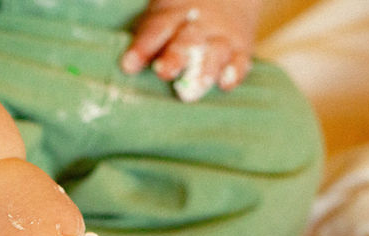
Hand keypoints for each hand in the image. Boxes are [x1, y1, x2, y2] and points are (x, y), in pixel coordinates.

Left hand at [120, 0, 259, 101]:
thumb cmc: (182, 16)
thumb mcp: (164, 15)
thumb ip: (149, 39)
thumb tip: (127, 68)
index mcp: (171, 15)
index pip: (156, 30)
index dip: (143, 47)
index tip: (129, 65)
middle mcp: (197, 26)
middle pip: (186, 40)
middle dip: (175, 57)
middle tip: (164, 72)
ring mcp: (221, 37)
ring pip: (215, 51)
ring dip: (205, 70)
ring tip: (196, 87)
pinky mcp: (241, 48)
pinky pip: (240, 60)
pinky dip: (234, 72)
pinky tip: (225, 84)